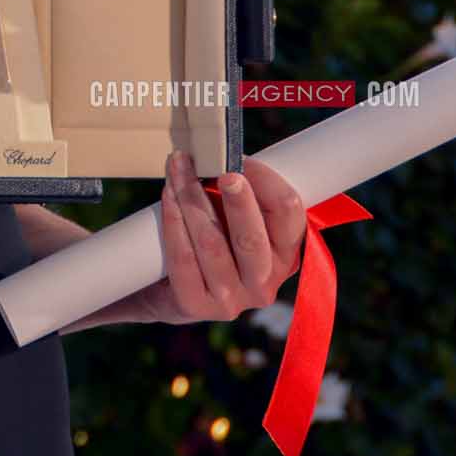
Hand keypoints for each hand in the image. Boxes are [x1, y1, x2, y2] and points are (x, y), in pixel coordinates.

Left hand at [136, 152, 306, 324]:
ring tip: (179, 168)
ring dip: (192, 199)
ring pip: (212, 243)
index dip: (267, 181)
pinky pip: (183, 259)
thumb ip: (245, 193)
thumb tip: (225, 149)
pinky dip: (174, 223)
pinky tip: (168, 197)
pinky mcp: (195, 306)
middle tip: (223, 170)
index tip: (240, 156)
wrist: (167, 287)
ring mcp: (230, 300)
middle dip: (238, 200)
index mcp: (284, 256)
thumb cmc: (213, 239)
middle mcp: (264, 284)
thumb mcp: (237, 218)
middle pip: (253, 237)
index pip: (289, 215)